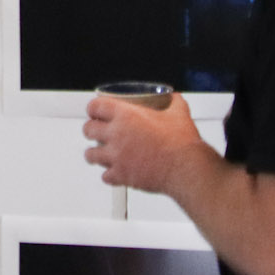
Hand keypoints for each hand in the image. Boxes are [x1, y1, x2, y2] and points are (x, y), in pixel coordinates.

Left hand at [83, 92, 204, 193]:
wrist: (185, 168)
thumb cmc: (181, 142)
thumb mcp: (179, 113)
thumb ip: (174, 103)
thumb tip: (175, 98)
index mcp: (126, 115)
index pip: (96, 106)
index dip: (94, 108)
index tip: (95, 111)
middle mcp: (116, 134)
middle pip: (88, 129)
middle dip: (91, 130)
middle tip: (96, 132)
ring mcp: (116, 156)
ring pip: (91, 154)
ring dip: (94, 153)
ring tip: (99, 153)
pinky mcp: (121, 175)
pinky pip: (105, 176)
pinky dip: (109, 175)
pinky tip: (114, 173)